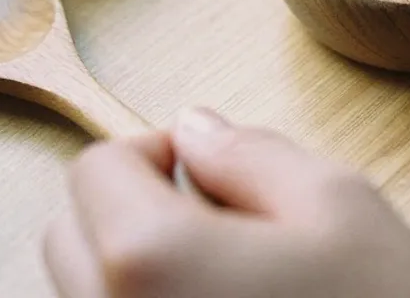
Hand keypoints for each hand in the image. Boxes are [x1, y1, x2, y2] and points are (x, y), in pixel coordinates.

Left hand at [44, 109, 409, 297]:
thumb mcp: (339, 204)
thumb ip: (252, 153)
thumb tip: (196, 128)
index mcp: (154, 260)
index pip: (96, 170)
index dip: (154, 149)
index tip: (206, 166)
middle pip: (70, 236)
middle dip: (131, 207)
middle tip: (218, 219)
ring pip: (84, 296)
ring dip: (134, 268)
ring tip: (224, 279)